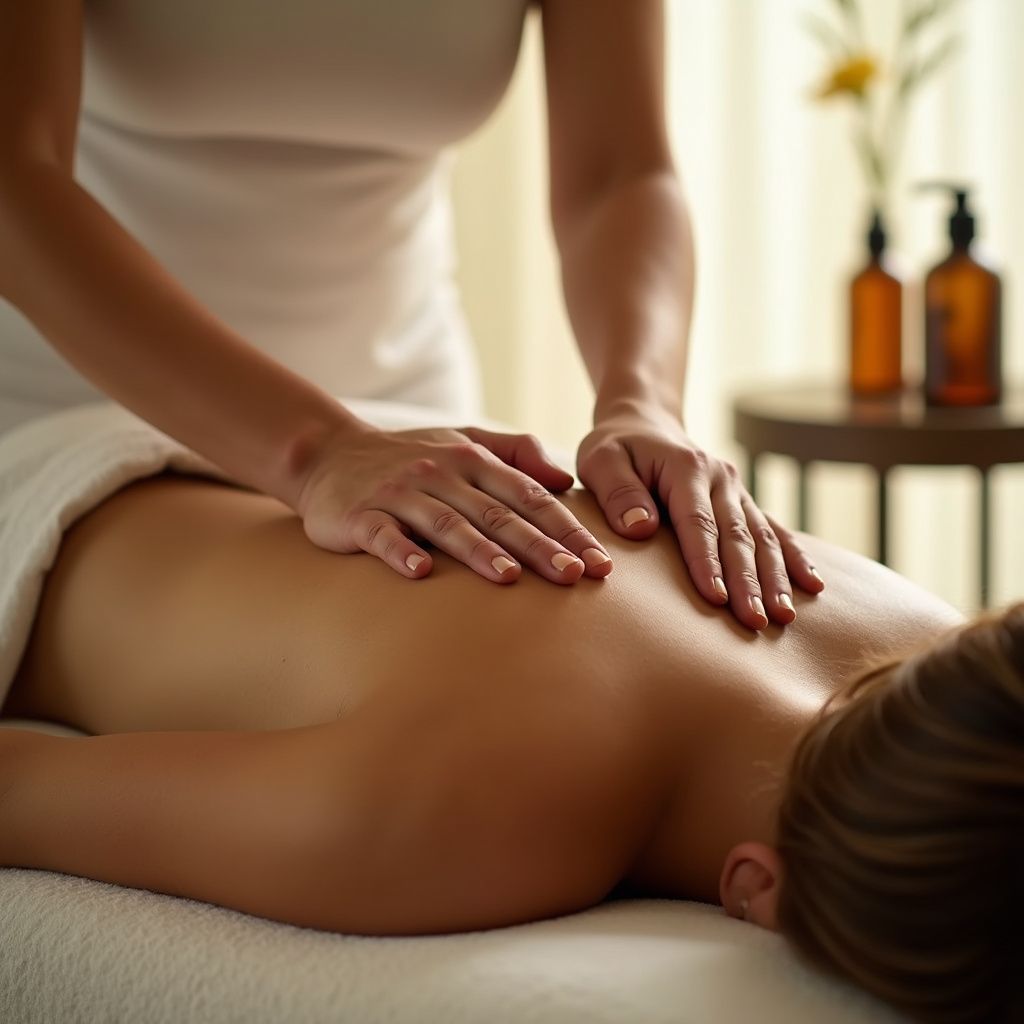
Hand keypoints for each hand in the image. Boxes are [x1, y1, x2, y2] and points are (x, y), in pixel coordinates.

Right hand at [295, 421, 613, 584]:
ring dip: (478, 550)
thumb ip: (516, 453)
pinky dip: (400, 551)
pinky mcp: (360, 515)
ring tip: (509, 577)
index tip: (599, 562)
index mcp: (472, 460)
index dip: (567, 529)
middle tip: (574, 576)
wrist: (329, 455)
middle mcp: (440, 474)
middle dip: (539, 545)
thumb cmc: (410, 456)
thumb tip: (565, 479)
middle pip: (497, 513)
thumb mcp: (464, 442)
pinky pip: (382, 535)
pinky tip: (419, 572)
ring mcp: (399, 493)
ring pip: (446, 523)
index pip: (529, 497)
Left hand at [577, 408, 823, 628]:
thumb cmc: (616, 448)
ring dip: (774, 577)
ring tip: (783, 616)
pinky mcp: (743, 501)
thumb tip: (641, 527)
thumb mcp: (601, 459)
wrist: (644, 422)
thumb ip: (618, 491)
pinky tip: (812, 587)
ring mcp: (736, 490)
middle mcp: (719, 477)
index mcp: (685, 468)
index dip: (707, 561)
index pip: (698, 522)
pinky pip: (774, 530)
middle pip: (737, 536)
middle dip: (749, 581)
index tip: (715, 598)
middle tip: (757, 622)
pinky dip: (794, 558)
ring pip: (761, 537)